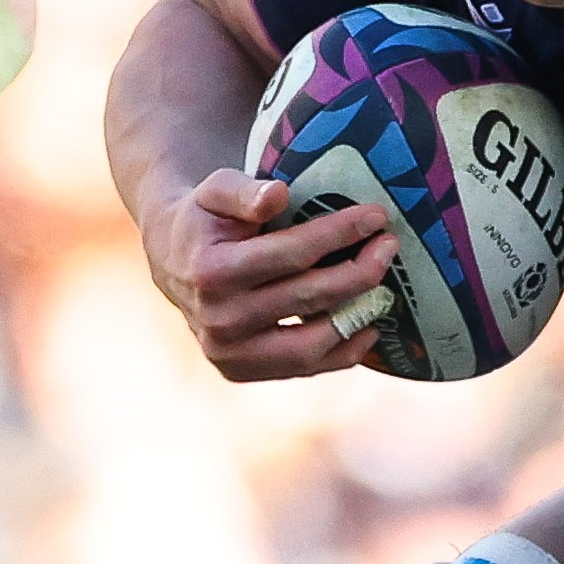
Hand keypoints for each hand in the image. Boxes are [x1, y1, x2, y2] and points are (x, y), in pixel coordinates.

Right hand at [144, 167, 397, 381]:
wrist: (174, 261)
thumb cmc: (206, 218)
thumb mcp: (216, 190)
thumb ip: (244, 191)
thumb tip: (278, 195)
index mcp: (211, 272)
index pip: (292, 253)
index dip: (340, 233)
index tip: (376, 216)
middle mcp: (218, 320)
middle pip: (308, 297)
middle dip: (359, 270)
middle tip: (389, 246)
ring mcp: (228, 354)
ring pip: (311, 345)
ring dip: (358, 316)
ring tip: (385, 288)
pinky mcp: (241, 372)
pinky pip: (304, 368)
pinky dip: (343, 352)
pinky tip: (369, 326)